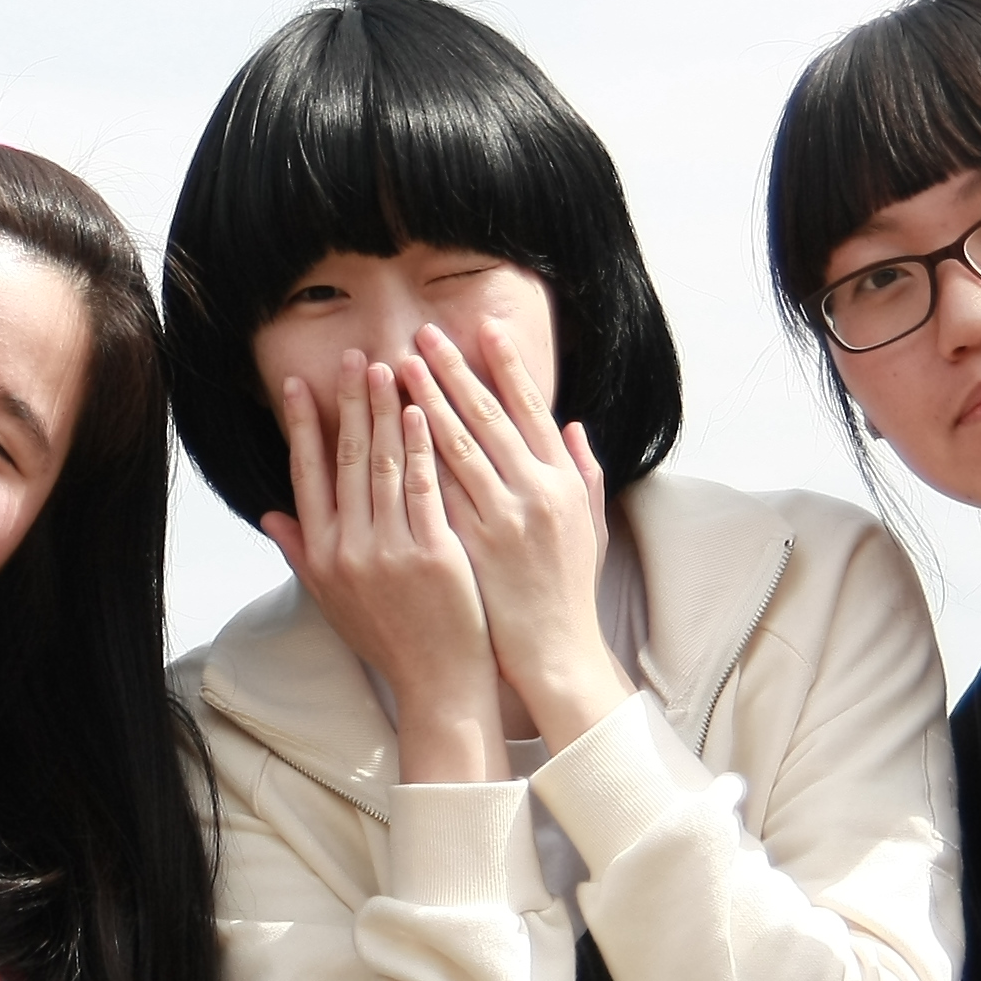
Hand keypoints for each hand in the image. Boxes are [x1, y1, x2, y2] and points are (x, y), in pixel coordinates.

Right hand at [260, 351, 497, 782]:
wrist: (439, 682)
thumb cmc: (390, 639)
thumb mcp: (333, 601)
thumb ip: (301, 553)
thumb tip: (269, 514)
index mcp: (323, 555)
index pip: (306, 475)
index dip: (303, 426)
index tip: (299, 383)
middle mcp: (349, 549)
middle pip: (344, 459)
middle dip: (347, 402)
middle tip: (351, 356)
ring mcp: (389, 550)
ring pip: (383, 464)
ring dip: (384, 411)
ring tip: (388, 366)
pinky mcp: (432, 553)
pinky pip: (424, 487)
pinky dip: (421, 446)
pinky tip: (422, 411)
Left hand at [402, 320, 629, 749]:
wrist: (553, 652)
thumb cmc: (566, 590)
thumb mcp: (589, 526)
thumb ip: (583, 473)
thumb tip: (573, 426)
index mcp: (563, 481)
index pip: (530, 409)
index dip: (506, 366)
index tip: (483, 328)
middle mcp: (536, 492)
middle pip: (488, 417)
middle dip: (455, 371)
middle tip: (424, 333)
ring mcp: (502, 518)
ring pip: (457, 445)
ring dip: (425, 400)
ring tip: (398, 365)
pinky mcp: (471, 544)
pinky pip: (436, 490)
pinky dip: (415, 456)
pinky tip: (391, 426)